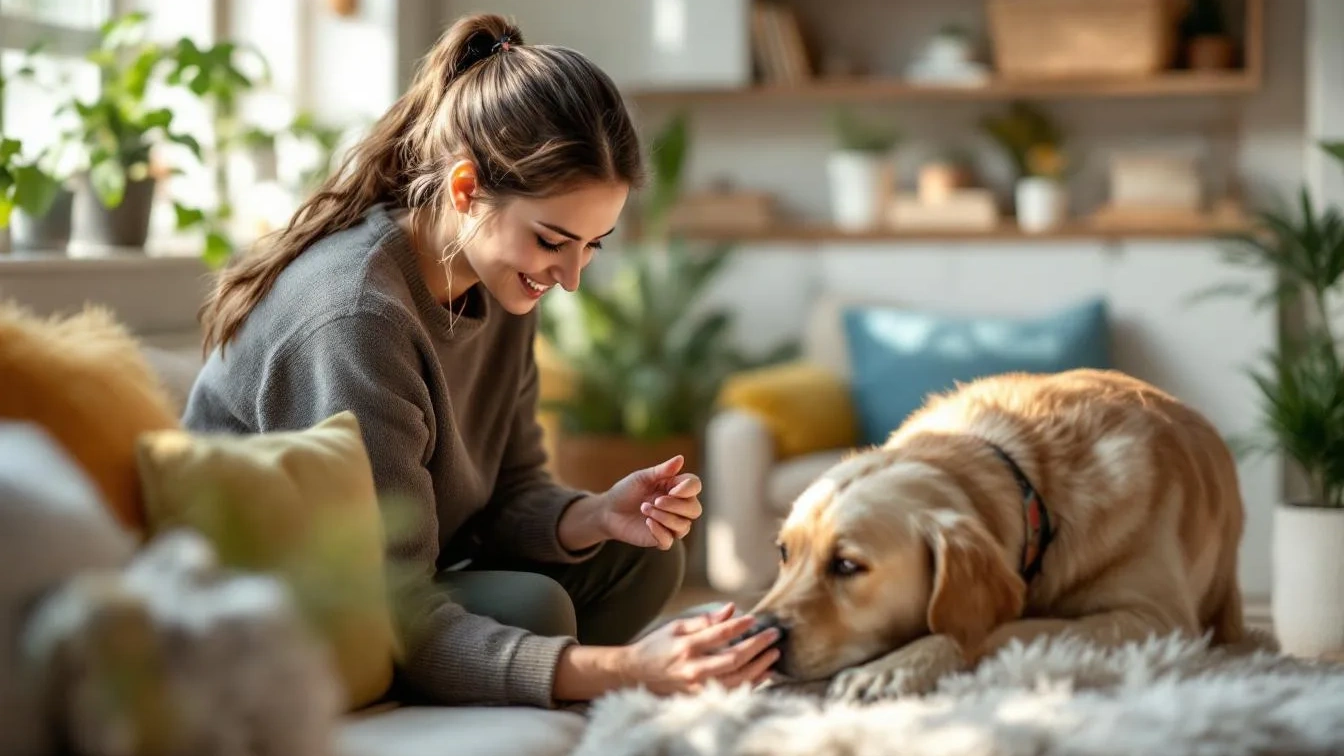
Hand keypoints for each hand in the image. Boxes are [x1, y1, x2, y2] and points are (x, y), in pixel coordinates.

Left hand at [601, 455, 702, 550]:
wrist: (608, 511)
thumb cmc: (626, 491)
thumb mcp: (641, 477)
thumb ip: (661, 470)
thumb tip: (681, 458)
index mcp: (676, 488)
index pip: (695, 486)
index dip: (688, 489)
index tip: (671, 489)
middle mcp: (678, 507)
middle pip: (695, 509)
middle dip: (677, 505)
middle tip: (656, 501)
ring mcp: (671, 524)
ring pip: (684, 526)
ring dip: (664, 517)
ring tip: (644, 508)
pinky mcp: (661, 539)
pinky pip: (670, 541)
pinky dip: (660, 531)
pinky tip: (647, 523)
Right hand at [620, 603, 779, 695]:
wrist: (635, 674)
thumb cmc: (656, 647)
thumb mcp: (675, 627)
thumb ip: (703, 619)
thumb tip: (731, 609)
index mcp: (687, 647)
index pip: (721, 634)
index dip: (741, 625)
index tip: (755, 619)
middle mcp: (694, 669)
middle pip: (734, 658)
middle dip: (758, 646)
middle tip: (774, 635)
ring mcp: (698, 687)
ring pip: (737, 679)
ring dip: (759, 666)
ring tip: (773, 653)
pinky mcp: (700, 698)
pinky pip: (732, 692)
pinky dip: (751, 683)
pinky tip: (763, 674)